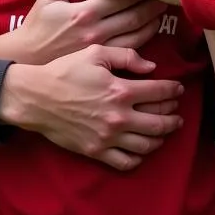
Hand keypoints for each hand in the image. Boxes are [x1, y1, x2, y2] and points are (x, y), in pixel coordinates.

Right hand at [0, 45, 183, 170]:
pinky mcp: (96, 151)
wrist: (36, 98)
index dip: (174, 91)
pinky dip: (139, 158)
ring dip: (161, 137)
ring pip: (146, 144)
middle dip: (173, 117)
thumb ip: (127, 56)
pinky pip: (125, 162)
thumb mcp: (96, 52)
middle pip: (159, 122)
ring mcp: (108, 137)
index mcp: (121, 90)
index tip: (179, 89)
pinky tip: (142, 149)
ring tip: (164, 130)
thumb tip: (151, 67)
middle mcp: (119, 117)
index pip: (160, 93)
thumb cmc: (65, 70)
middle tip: (177, 113)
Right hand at [13, 0, 167, 63]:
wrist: (27, 62)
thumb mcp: (45, 1)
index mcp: (83, 12)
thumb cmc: (36, 30)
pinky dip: (146, 38)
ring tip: (165, 4)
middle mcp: (96, 30)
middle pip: (132, 11)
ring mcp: (101, 47)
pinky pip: (130, 49)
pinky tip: (155, 28)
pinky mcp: (102, 60)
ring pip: (136, 30)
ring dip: (153, 18)